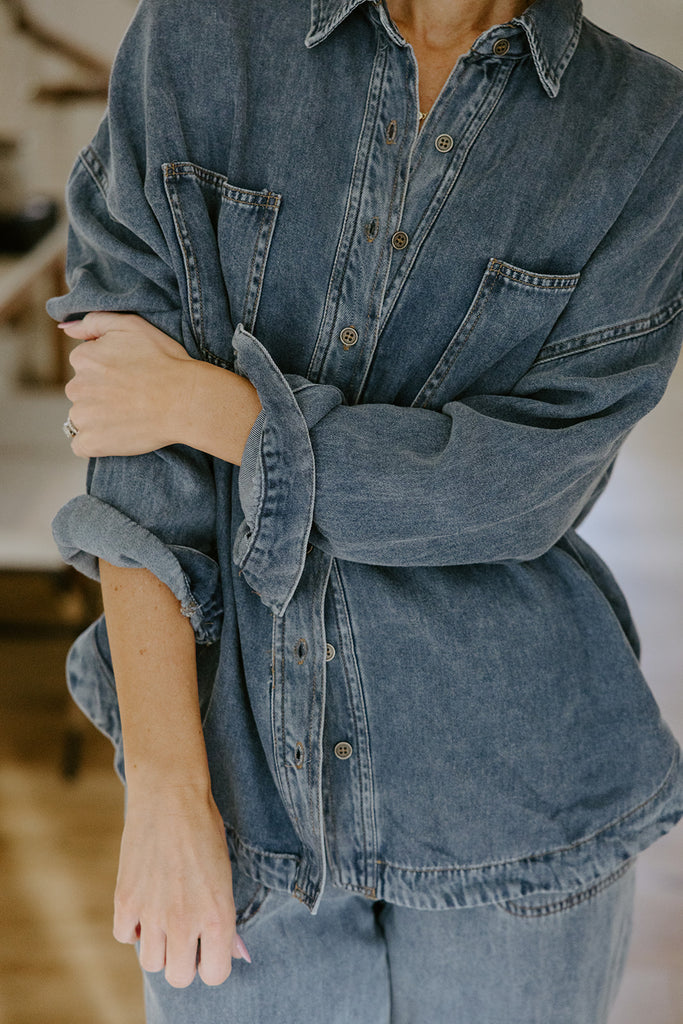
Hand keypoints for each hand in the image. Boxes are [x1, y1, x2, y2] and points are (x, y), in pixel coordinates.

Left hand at [60, 313, 193, 457]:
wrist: (185, 400)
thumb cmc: (166, 362)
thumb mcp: (132, 326)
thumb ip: (95, 322)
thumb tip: (66, 329)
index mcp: (84, 358)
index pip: (85, 366)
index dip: (107, 373)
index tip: (129, 378)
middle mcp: (77, 386)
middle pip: (82, 392)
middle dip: (101, 396)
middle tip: (133, 399)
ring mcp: (82, 416)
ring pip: (82, 418)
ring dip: (99, 419)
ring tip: (129, 418)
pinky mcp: (91, 442)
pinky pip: (82, 445)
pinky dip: (96, 443)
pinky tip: (117, 436)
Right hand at [114, 781, 250, 987]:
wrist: (171, 795)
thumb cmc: (204, 830)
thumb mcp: (225, 875)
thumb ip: (226, 918)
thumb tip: (235, 953)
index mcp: (218, 916)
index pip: (215, 975)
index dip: (212, 963)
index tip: (208, 947)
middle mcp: (185, 921)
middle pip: (179, 977)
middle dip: (184, 960)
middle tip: (185, 934)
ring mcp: (152, 913)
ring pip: (151, 963)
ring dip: (158, 945)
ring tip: (164, 917)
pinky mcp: (125, 900)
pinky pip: (125, 936)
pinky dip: (132, 925)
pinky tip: (144, 903)